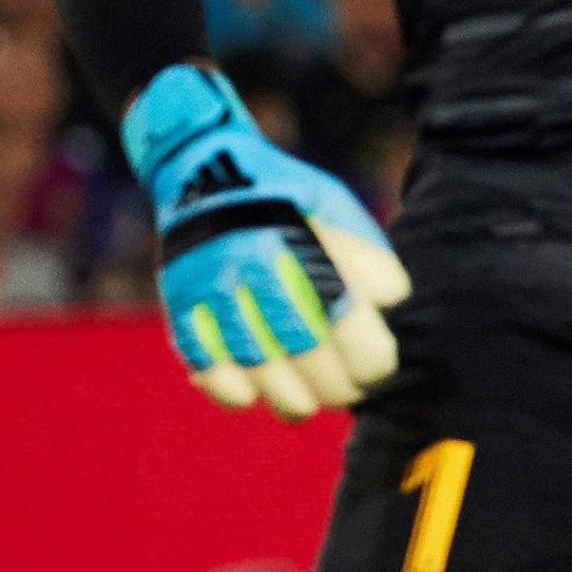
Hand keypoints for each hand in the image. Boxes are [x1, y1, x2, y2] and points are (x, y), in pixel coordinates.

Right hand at [122, 62, 410, 418]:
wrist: (203, 168)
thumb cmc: (285, 196)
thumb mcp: (333, 204)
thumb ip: (366, 252)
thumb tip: (391, 302)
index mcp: (296, 237)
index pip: (343, 314)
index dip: (368, 354)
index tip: (380, 366)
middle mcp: (250, 262)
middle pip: (302, 348)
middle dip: (336, 384)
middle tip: (350, 391)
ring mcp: (210, 286)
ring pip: (255, 366)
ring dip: (289, 398)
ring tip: (308, 403)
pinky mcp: (180, 303)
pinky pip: (203, 363)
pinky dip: (229, 391)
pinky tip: (254, 396)